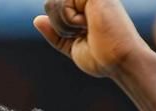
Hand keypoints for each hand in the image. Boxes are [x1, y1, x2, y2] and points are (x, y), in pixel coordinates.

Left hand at [33, 0, 154, 78]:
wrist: (119, 60)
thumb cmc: (102, 57)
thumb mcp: (72, 46)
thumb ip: (55, 33)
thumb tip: (36, 19)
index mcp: (85, 7)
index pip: (54, 7)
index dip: (58, 26)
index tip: (82, 36)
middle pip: (50, 4)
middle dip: (59, 26)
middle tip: (83, 33)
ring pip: (52, 4)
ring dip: (64, 25)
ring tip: (87, 29)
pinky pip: (62, 4)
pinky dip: (69, 21)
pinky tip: (89, 24)